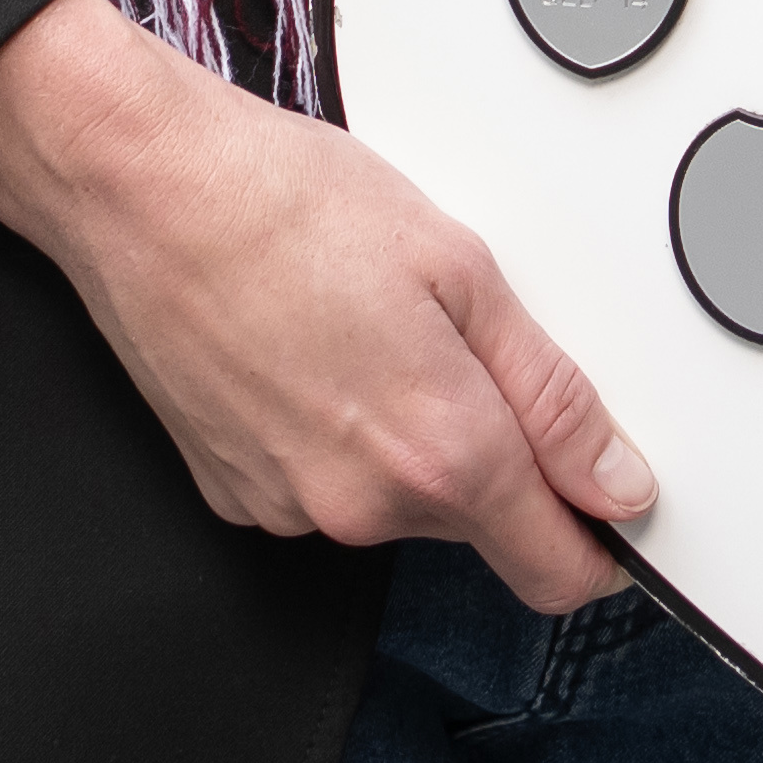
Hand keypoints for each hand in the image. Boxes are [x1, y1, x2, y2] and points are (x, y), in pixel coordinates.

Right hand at [0, 0, 656, 601]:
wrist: (145, 191)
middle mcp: (364, 507)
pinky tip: (319, 354)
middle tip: (460, 340)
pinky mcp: (236, 496)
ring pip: (400, 505)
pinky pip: (327, 489)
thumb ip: (553, 394)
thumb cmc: (287, 205)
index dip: (601, 538)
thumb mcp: (463, 270)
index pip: (559, 572)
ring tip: (375, 330)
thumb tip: (616, 479)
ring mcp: (291, 508)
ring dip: (413, 441)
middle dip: (496, 452)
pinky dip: (341, 439)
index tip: (610, 497)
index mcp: (441, 454)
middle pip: (482, 524)